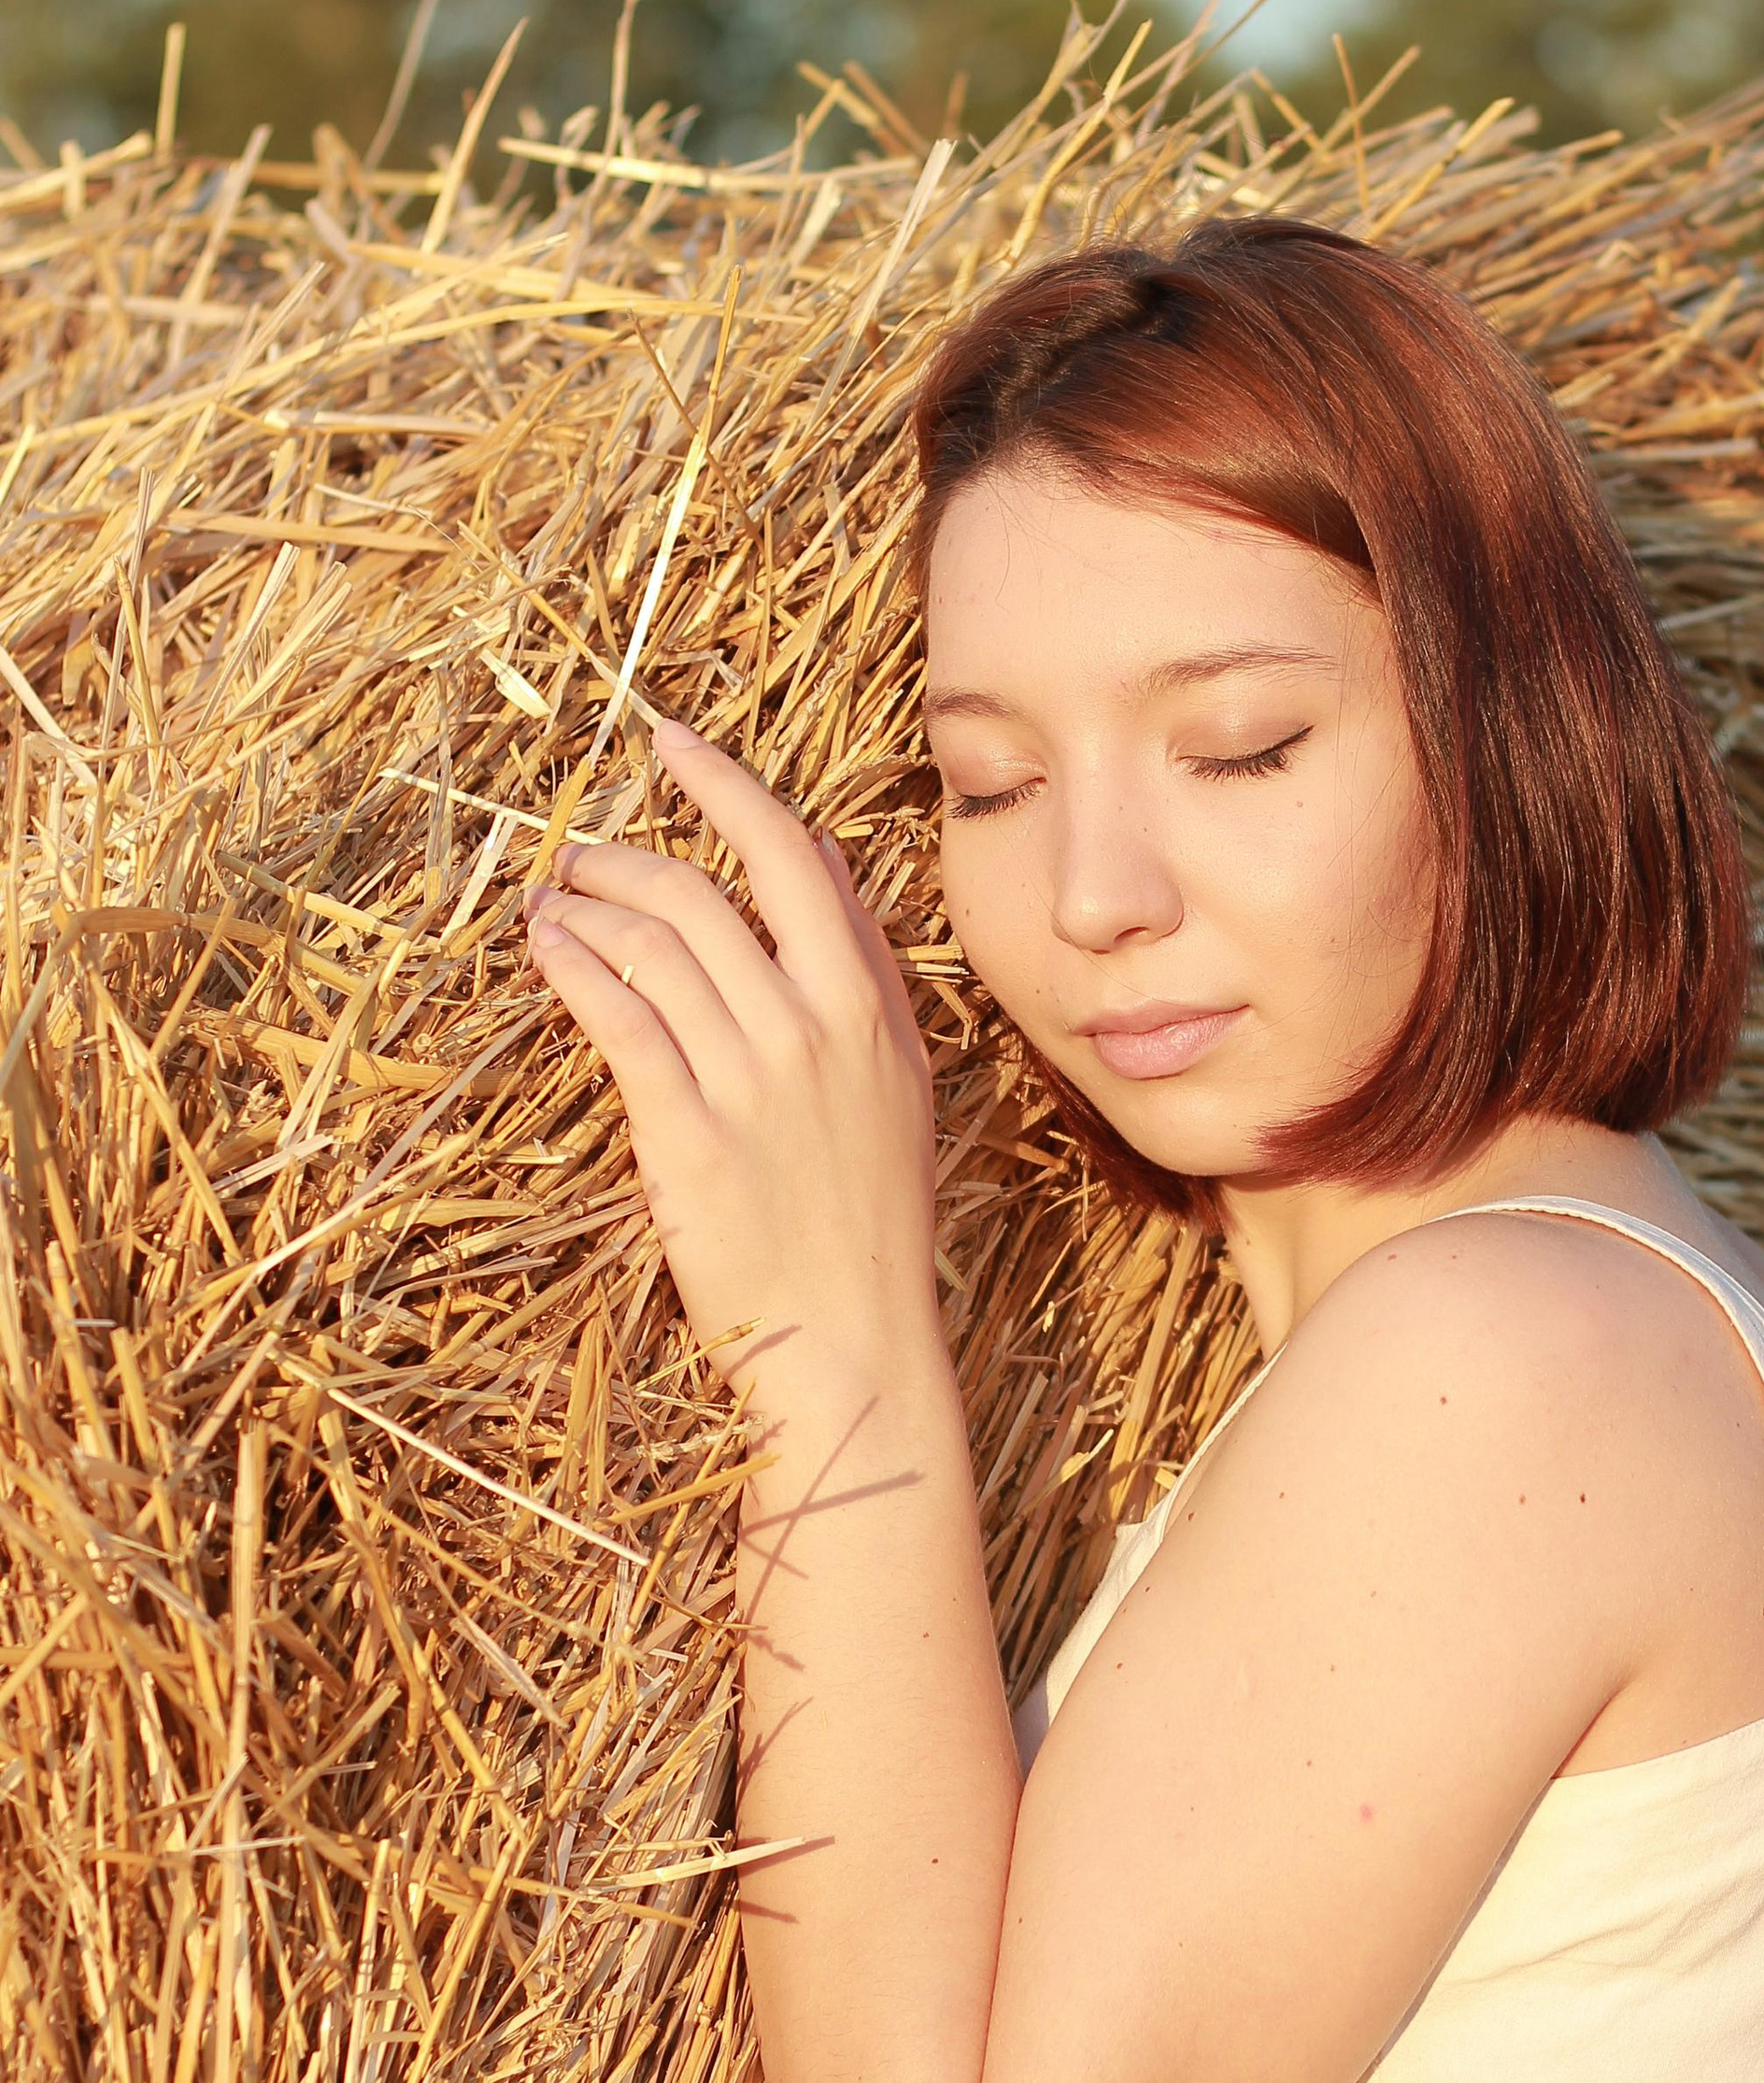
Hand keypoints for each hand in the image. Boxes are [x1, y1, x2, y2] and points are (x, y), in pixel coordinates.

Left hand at [523, 717, 937, 1400]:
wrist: (854, 1339)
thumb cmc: (871, 1220)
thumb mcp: (897, 1083)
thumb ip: (862, 973)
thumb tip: (827, 867)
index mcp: (869, 1009)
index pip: (795, 859)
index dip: (725, 787)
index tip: (670, 743)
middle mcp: (814, 1029)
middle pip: (706, 893)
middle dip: (628, 854)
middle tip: (579, 852)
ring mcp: (751, 1081)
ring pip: (654, 949)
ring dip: (587, 909)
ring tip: (550, 904)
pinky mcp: (687, 1136)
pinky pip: (620, 1021)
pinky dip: (575, 970)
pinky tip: (547, 949)